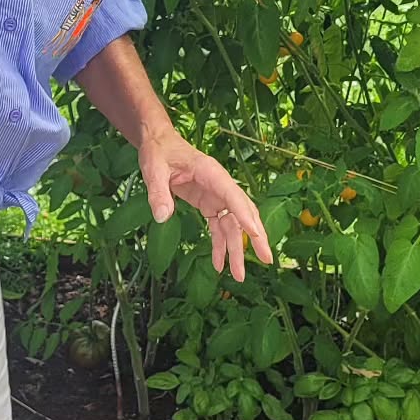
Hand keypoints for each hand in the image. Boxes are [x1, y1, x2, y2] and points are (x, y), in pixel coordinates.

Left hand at [138, 129, 273, 281]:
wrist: (158, 144)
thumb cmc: (158, 152)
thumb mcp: (153, 169)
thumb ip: (158, 192)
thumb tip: (162, 217)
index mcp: (211, 173)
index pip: (233, 195)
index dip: (244, 215)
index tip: (255, 234)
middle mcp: (220, 185)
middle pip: (243, 213)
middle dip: (255, 237)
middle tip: (266, 260)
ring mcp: (216, 196)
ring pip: (233, 225)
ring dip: (236, 249)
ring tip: (238, 276)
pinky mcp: (208, 204)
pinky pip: (219, 227)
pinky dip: (220, 245)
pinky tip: (219, 265)